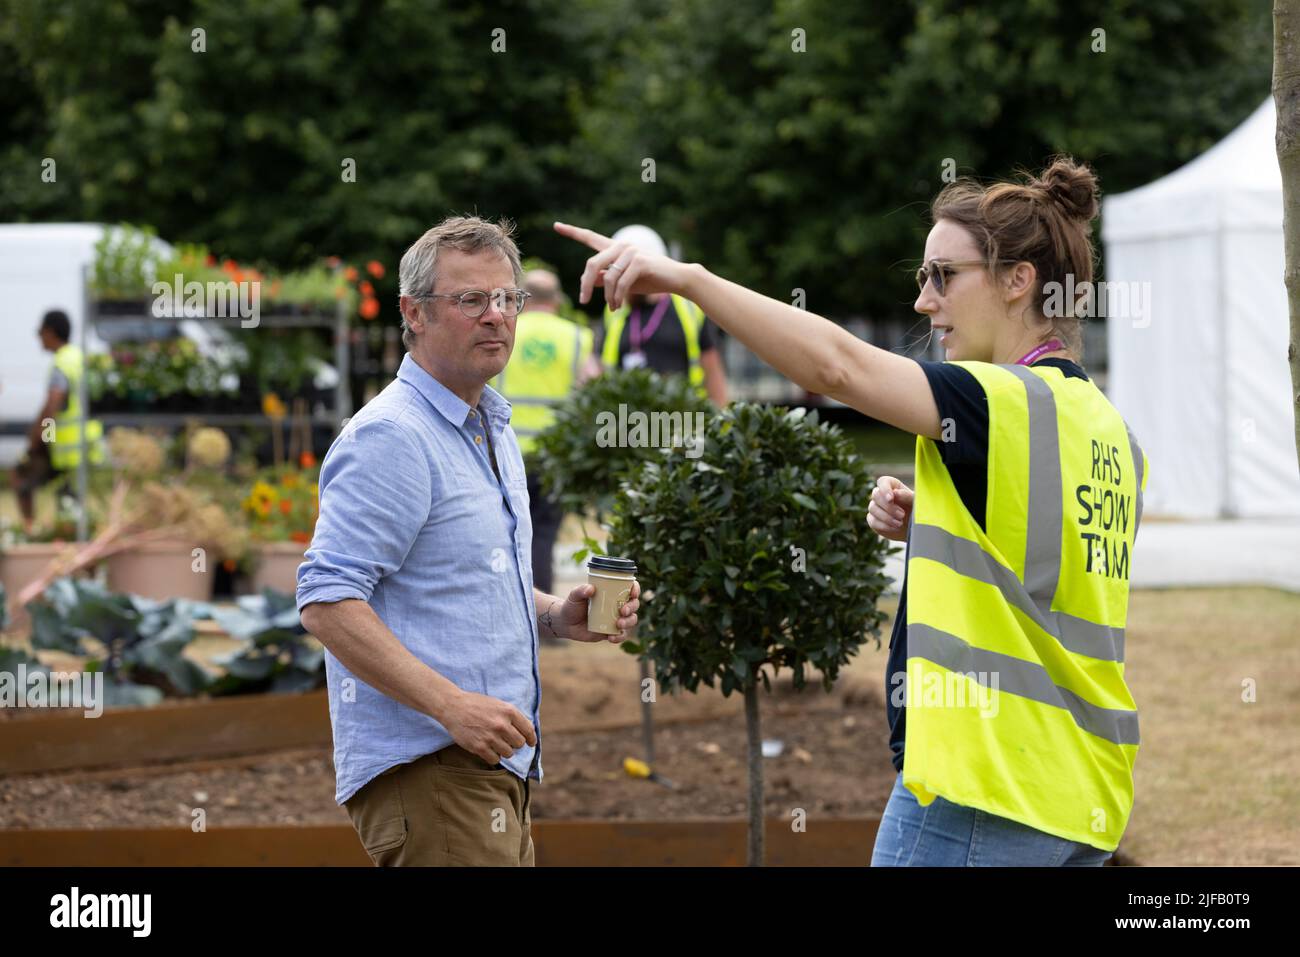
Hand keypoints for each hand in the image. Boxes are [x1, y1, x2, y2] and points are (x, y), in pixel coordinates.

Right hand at [441, 690, 537, 765]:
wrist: (453, 707)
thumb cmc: (477, 705)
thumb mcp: (498, 704)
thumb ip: (512, 716)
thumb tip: (526, 732)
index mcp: (509, 711)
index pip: (528, 730)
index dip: (531, 739)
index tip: (531, 743)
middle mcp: (502, 724)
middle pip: (520, 743)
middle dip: (515, 744)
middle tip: (507, 741)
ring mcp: (490, 737)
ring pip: (509, 753)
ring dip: (504, 751)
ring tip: (496, 744)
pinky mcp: (479, 747)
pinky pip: (495, 759)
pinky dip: (493, 756)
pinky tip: (488, 749)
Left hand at [553, 222, 695, 309]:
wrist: (677, 279)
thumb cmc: (650, 279)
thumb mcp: (624, 280)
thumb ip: (606, 278)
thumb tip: (589, 281)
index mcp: (615, 248)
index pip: (590, 237)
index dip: (573, 232)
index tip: (556, 226)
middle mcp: (621, 246)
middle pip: (592, 264)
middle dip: (585, 285)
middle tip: (584, 301)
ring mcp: (631, 252)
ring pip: (607, 278)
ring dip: (608, 297)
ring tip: (612, 308)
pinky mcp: (640, 262)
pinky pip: (620, 284)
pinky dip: (617, 298)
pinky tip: (618, 306)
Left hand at [553, 580, 640, 643]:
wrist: (565, 623)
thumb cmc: (572, 605)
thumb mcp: (574, 596)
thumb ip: (580, 591)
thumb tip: (590, 589)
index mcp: (612, 592)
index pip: (629, 588)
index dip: (635, 589)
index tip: (633, 593)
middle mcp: (616, 605)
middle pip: (634, 605)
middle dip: (632, 607)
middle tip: (622, 611)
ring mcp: (615, 619)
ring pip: (631, 620)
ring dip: (629, 622)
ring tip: (618, 624)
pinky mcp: (611, 632)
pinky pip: (621, 635)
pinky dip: (620, 637)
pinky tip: (611, 637)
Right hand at [868, 475, 913, 542]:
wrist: (914, 527)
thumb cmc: (916, 511)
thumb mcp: (915, 502)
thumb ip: (907, 496)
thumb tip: (895, 493)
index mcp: (892, 486)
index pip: (883, 482)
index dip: (885, 489)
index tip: (891, 498)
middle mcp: (881, 495)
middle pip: (876, 495)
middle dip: (888, 506)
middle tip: (902, 515)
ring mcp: (875, 507)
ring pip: (873, 509)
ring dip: (887, 517)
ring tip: (900, 523)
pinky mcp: (873, 520)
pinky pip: (873, 521)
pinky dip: (884, 526)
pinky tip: (895, 528)